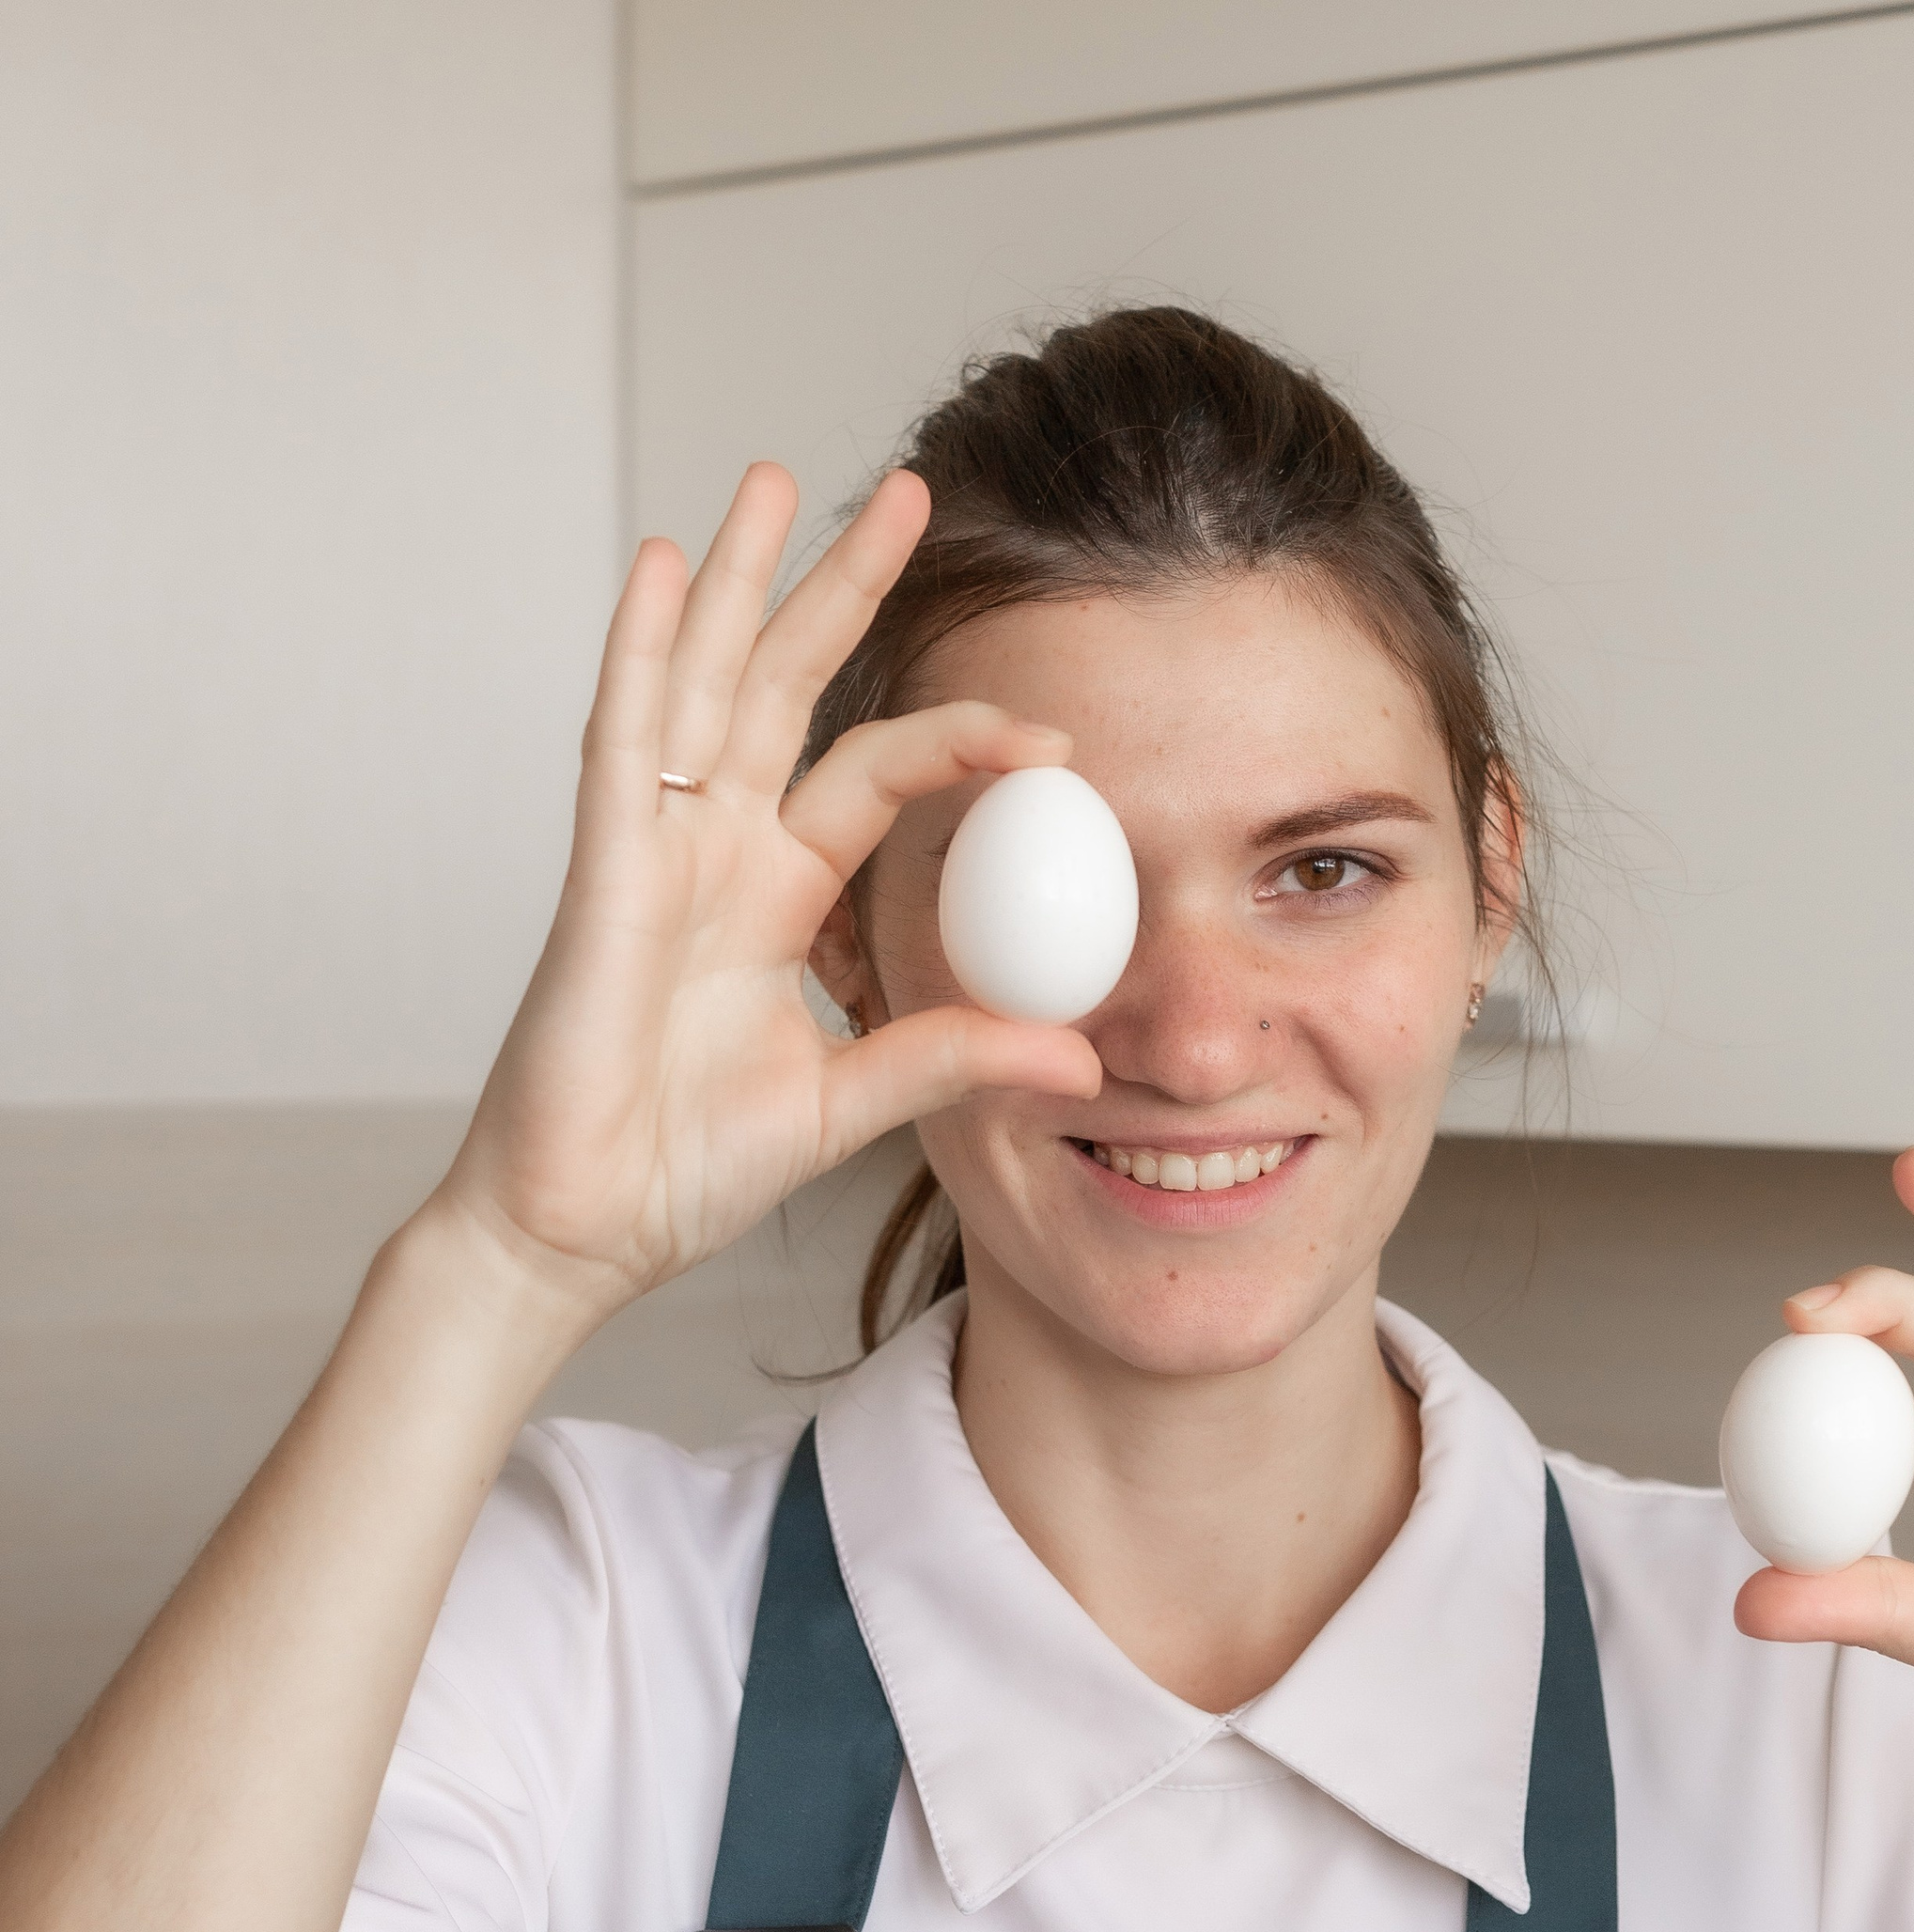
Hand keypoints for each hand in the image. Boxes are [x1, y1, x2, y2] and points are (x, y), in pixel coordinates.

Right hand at [432, 465, 1099, 1319]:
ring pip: (702, 683)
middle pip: (785, 686)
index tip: (1051, 744)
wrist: (588, 1228)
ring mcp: (652, 851)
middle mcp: (714, 852)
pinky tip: (660, 566)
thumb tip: (1081, 1060)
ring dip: (737, 578)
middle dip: (838, 585)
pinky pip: (623, 743)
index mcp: (774, 897)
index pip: (873, 779)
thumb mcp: (851, 1105)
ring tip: (774, 478)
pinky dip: (639, 652)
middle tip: (908, 492)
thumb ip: (954, 1059)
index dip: (955, 745)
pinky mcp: (601, 874)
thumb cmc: (685, 1168)